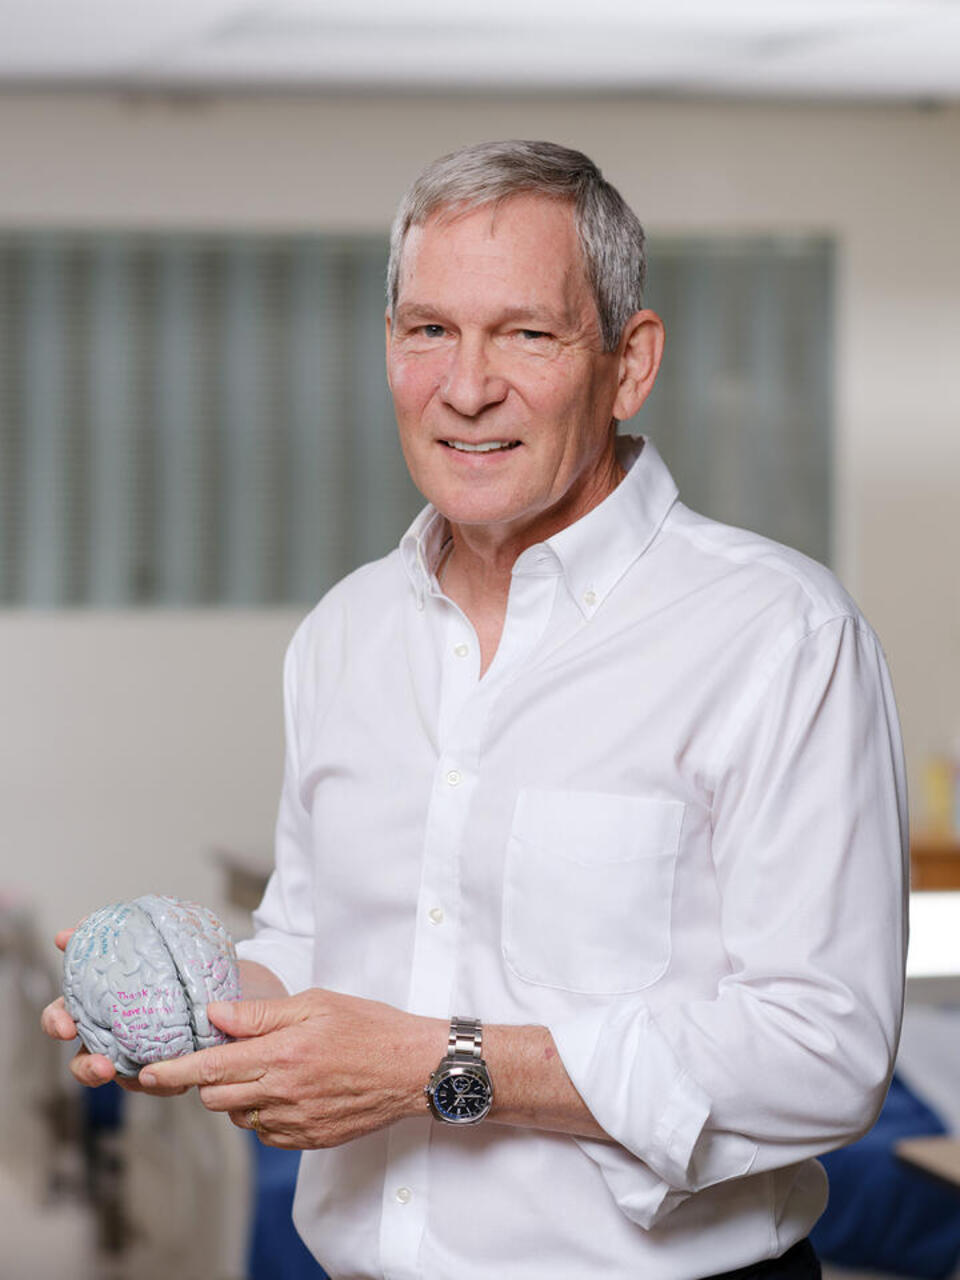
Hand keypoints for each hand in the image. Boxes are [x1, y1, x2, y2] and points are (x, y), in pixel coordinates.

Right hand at [40, 926, 187, 1095]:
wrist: (214, 980)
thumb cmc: (170, 963)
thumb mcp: (143, 942)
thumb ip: (108, 936)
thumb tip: (72, 930)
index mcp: (98, 1006)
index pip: (63, 1016)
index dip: (57, 1022)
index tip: (65, 1025)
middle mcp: (111, 1037)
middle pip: (84, 1061)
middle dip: (87, 1068)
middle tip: (101, 1066)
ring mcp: (136, 1056)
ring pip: (125, 1079)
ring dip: (129, 1080)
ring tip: (138, 1074)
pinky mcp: (166, 1069)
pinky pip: (160, 1083)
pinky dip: (164, 1083)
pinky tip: (178, 1077)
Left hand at [138, 989, 445, 1148]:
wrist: (414, 1068)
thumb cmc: (370, 1027)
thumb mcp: (316, 1003)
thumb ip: (261, 1013)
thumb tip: (214, 1013)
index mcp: (282, 1054)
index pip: (211, 1067)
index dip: (173, 1071)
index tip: (148, 1073)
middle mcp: (284, 1093)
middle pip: (215, 1097)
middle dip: (208, 1079)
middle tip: (229, 1055)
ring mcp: (296, 1121)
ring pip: (240, 1116)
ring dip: (238, 1095)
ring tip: (267, 1069)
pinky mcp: (309, 1140)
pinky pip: (267, 1133)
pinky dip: (264, 1113)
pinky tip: (287, 1090)